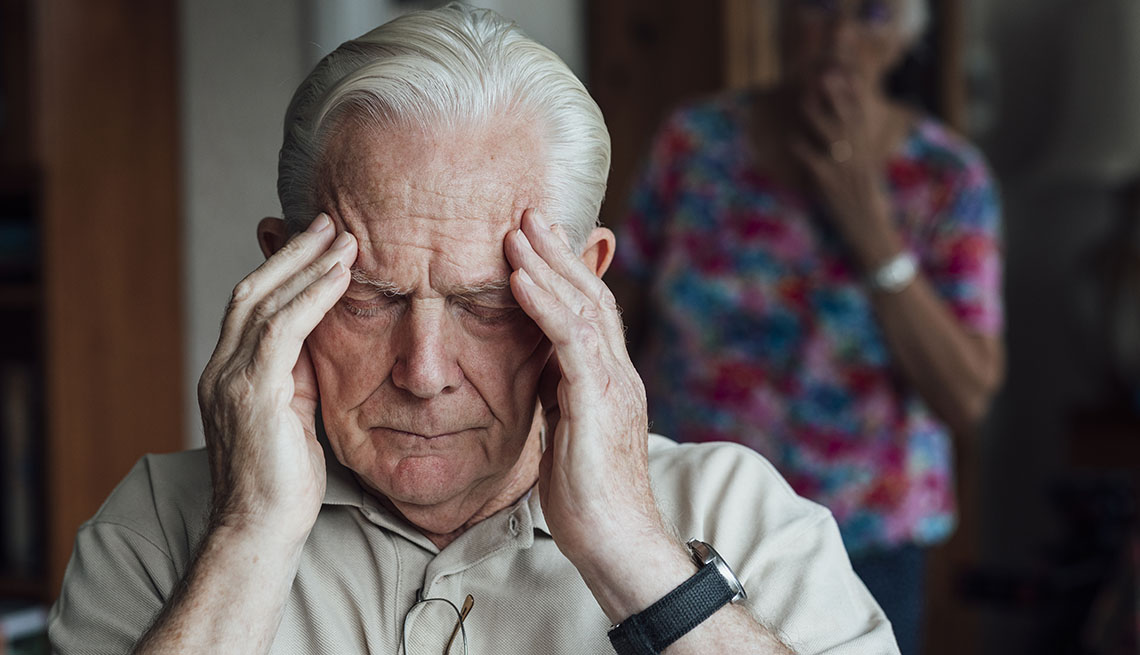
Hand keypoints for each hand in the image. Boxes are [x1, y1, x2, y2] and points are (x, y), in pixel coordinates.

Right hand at [197, 214, 355, 541]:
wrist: (259, 532)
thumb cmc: (283, 483)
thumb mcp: (294, 416)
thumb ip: (299, 376)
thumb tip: (321, 340)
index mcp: (230, 374)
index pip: (251, 305)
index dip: (281, 268)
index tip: (314, 240)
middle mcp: (221, 369)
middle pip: (252, 290)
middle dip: (291, 252)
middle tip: (329, 221)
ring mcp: (230, 380)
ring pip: (263, 300)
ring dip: (307, 264)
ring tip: (343, 236)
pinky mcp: (251, 393)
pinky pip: (282, 328)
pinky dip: (312, 296)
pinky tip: (340, 275)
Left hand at [503, 210, 662, 565]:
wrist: (617, 547)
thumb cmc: (589, 501)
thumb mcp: (567, 435)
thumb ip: (561, 395)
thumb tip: (540, 369)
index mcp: (610, 382)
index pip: (591, 313)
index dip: (566, 273)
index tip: (536, 239)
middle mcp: (620, 375)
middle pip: (592, 297)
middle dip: (558, 253)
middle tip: (528, 213)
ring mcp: (614, 387)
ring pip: (585, 309)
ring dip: (548, 266)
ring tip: (517, 231)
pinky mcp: (599, 405)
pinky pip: (571, 342)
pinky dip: (546, 304)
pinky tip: (520, 279)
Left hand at [790, 72, 903, 270]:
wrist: (869, 228)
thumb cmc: (865, 198)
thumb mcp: (865, 167)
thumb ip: (857, 146)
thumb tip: (849, 128)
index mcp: (865, 148)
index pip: (861, 114)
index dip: (854, 92)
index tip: (847, 71)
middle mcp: (857, 154)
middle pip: (846, 118)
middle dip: (837, 95)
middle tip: (826, 73)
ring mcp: (843, 168)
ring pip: (830, 135)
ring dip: (816, 115)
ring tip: (804, 98)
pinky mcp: (829, 183)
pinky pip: (813, 161)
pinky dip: (802, 149)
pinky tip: (792, 139)